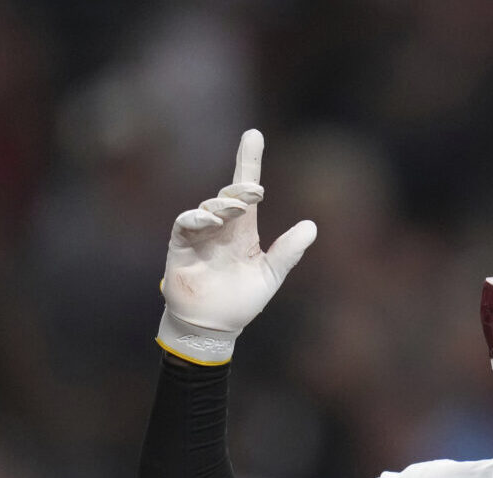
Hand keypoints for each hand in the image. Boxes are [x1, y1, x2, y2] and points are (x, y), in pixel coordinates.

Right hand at [157, 129, 317, 364]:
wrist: (214, 326)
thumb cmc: (241, 299)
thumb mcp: (270, 275)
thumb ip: (288, 251)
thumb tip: (311, 226)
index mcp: (243, 230)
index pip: (247, 190)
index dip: (249, 162)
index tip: (254, 135)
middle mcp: (222, 226)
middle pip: (230, 194)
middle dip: (241, 186)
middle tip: (255, 188)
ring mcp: (200, 234)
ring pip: (210, 206)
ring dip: (223, 204)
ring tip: (236, 209)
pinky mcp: (180, 245)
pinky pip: (186, 224)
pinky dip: (197, 218)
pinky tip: (211, 219)